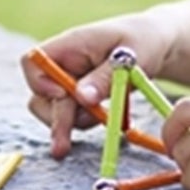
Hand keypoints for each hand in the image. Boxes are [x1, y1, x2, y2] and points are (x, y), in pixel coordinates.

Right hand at [20, 15, 168, 158]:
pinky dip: (88, 123)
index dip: (39, 82)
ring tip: (105, 119)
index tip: (62, 95)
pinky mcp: (81, 97)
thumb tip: (82, 98)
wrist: (156, 45)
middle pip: (40, 95)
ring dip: (74, 123)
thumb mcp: (130, 58)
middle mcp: (64, 65)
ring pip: (55, 111)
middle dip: (56, 120)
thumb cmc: (143, 42)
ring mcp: (71, 82)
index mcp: (70, 45)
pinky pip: (74, 117)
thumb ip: (105, 77)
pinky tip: (110, 118)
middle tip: (62, 148)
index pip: (32, 62)